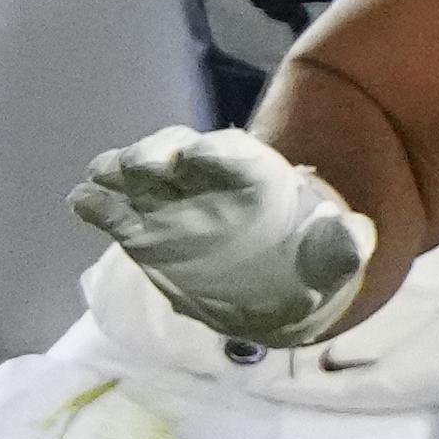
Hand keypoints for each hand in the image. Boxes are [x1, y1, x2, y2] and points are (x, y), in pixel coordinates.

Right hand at [69, 126, 373, 348]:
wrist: (278, 284)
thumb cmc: (308, 261)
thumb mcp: (334, 257)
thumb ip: (341, 247)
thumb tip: (357, 237)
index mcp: (258, 177)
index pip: (234, 155)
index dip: (212, 153)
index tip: (192, 158)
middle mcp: (210, 182)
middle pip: (179, 153)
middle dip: (158, 155)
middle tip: (141, 167)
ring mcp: (173, 203)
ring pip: (141, 176)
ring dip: (120, 172)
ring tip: (99, 180)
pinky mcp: (146, 230)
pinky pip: (117, 212)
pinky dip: (98, 205)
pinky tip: (80, 203)